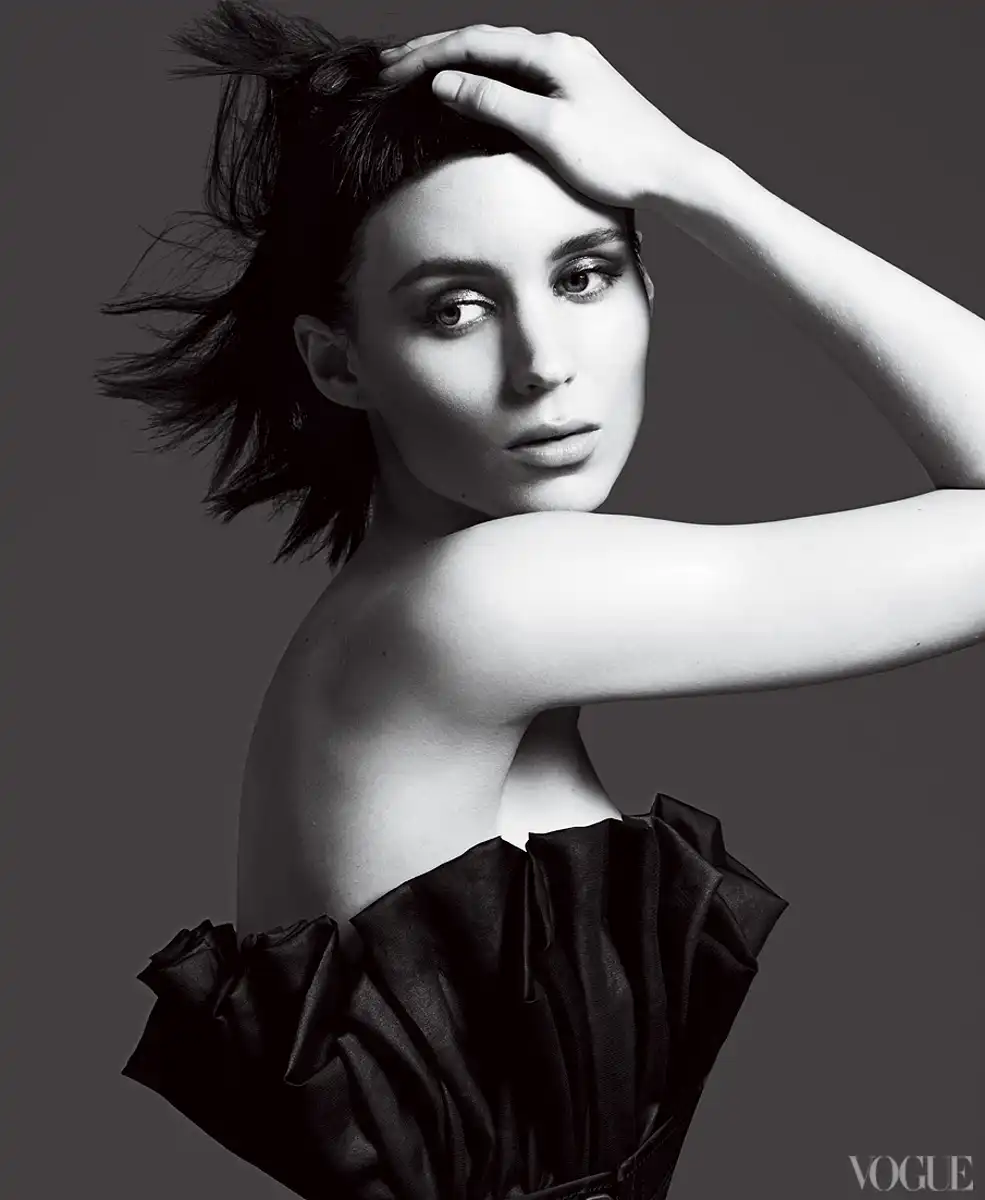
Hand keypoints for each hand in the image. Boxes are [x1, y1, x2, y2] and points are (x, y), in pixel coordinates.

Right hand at [379, 25, 707, 209]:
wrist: (671, 173)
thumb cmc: (616, 156)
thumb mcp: (548, 130)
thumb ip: (494, 103)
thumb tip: (445, 83)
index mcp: (551, 53)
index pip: (475, 43)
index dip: (429, 56)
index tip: (392, 72)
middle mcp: (560, 50)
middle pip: (485, 43)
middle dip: (435, 53)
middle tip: (392, 67)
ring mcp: (570, 68)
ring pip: (500, 57)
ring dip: (458, 64)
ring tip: (420, 73)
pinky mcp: (576, 90)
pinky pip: (518, 74)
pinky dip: (485, 79)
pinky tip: (471, 90)